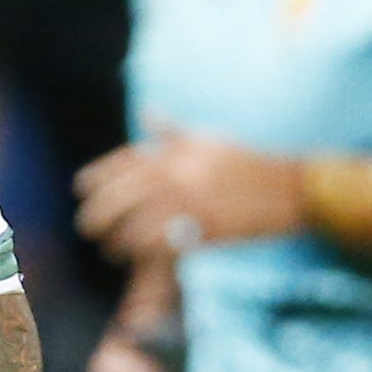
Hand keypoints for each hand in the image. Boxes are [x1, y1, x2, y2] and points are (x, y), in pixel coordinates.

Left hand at [71, 130, 301, 258]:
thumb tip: (146, 113)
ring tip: (111, 249)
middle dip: (98, 212)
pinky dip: (145, 252)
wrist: (292, 188)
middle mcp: (181, 173)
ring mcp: (193, 202)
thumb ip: (173, 133)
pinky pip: (163, 243)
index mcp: (179, 151)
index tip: (79, 187)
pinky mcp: (206, 228)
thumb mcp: (209, 142)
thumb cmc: (248, 165)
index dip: (98, 175)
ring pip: (138, 224)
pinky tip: (138, 258)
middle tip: (86, 227)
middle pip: (123, 195)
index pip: (126, 162)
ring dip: (119, 240)